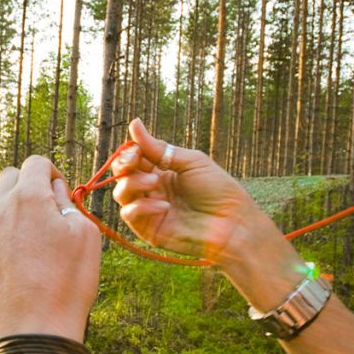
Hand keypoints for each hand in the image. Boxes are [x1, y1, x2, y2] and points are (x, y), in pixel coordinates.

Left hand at [0, 156, 101, 342]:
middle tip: (53, 210)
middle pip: (12, 176)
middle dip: (32, 184)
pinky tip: (31, 251)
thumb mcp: (85, 234)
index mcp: (26, 196)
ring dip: (20, 205)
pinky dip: (12, 226)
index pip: (36, 162)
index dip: (55, 173)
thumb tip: (55, 193)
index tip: (65, 195)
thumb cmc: (66, 281)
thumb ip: (68, 203)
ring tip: (43, 233)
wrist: (34, 327)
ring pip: (1, 200)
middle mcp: (0, 207)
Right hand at [111, 119, 304, 311]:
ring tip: (155, 182)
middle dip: (124, 164)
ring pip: (121, 193)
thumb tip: (134, 124)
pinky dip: (141, 207)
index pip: (134, 158)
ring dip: (132, 183)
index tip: (136, 148)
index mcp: (162, 171)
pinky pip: (129, 215)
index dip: (130, 152)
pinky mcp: (148, 230)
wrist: (233, 223)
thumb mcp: (191, 161)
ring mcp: (149, 210)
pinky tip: (164, 206)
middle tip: (135, 161)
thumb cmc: (219, 191)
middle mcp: (152, 190)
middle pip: (122, 174)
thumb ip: (159, 148)